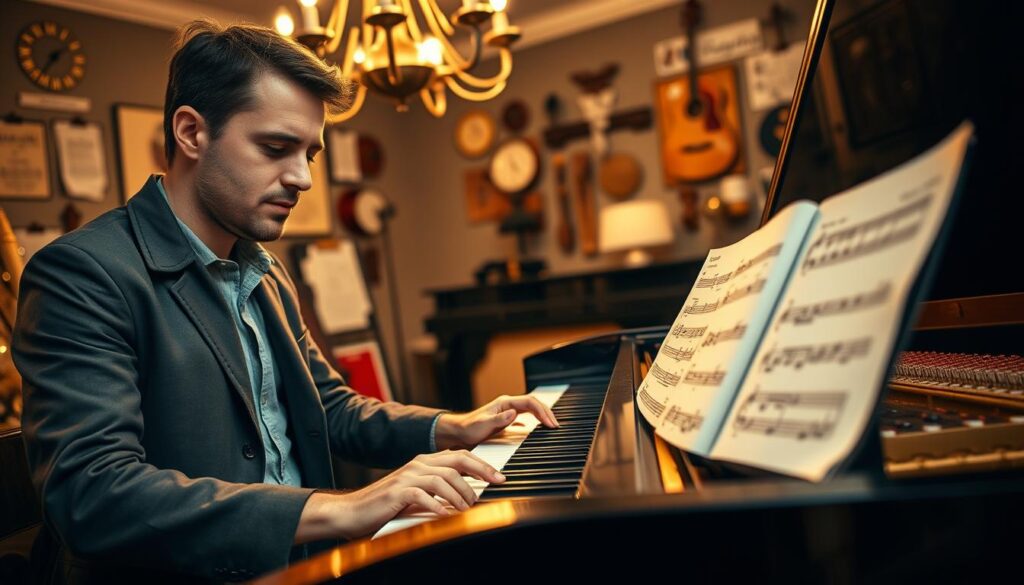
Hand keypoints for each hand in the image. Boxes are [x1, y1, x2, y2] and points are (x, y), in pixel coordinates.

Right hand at [295, 450, 504, 542]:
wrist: (352, 512)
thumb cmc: (386, 507)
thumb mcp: (417, 494)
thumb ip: (437, 490)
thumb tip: (466, 496)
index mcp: (424, 462)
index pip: (459, 456)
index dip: (482, 465)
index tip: (499, 477)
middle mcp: (418, 464)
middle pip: (457, 461)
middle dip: (481, 472)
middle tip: (496, 484)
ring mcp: (407, 476)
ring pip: (444, 479)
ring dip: (460, 495)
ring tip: (467, 509)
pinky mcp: (398, 491)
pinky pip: (424, 495)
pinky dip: (438, 506)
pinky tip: (446, 516)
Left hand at [434, 394, 559, 450]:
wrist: (459, 432)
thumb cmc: (469, 428)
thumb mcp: (483, 424)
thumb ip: (498, 419)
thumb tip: (514, 414)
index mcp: (505, 403)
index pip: (530, 402)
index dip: (542, 412)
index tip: (550, 424)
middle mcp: (508, 405)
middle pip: (534, 404)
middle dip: (547, 413)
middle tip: (556, 426)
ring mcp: (509, 412)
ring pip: (532, 409)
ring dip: (543, 415)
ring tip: (552, 426)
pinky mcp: (508, 420)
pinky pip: (527, 416)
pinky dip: (536, 420)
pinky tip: (540, 427)